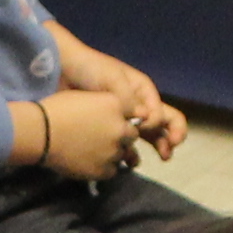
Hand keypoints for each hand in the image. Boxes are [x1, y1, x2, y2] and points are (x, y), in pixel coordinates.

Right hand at [33, 89, 138, 179]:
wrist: (41, 133)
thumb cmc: (56, 110)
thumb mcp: (84, 97)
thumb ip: (104, 105)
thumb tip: (111, 116)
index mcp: (115, 105)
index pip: (132, 113)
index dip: (121, 118)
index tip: (109, 121)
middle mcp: (120, 128)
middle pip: (132, 135)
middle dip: (120, 136)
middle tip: (101, 138)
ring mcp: (114, 151)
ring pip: (123, 154)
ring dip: (113, 153)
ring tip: (93, 152)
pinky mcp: (105, 170)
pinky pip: (112, 171)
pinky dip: (104, 168)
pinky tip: (89, 162)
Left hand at [57, 43, 185, 157]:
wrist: (61, 72)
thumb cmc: (89, 69)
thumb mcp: (111, 78)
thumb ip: (128, 99)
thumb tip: (144, 119)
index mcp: (142, 90)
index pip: (161, 111)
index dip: (156, 123)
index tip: (141, 128)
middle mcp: (139, 104)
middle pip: (164, 122)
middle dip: (171, 137)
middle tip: (167, 153)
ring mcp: (127, 117)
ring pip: (151, 134)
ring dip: (159, 146)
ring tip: (162, 158)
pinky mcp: (112, 128)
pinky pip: (128, 142)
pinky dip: (132, 153)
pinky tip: (129, 162)